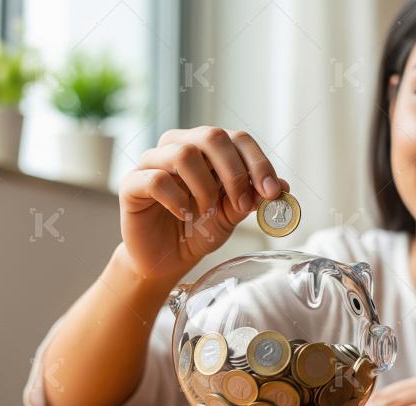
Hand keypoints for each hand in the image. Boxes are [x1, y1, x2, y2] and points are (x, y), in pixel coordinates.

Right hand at [118, 126, 288, 278]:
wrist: (167, 259)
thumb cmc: (198, 229)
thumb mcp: (233, 214)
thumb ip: (253, 197)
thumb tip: (282, 185)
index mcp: (206, 148)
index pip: (237, 138)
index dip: (258, 163)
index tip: (272, 191)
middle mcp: (179, 146)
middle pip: (212, 136)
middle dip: (235, 172)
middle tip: (242, 204)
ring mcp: (152, 162)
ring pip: (184, 153)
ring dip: (205, 187)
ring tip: (206, 211)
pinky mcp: (132, 184)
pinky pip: (156, 179)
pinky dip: (177, 200)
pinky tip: (183, 215)